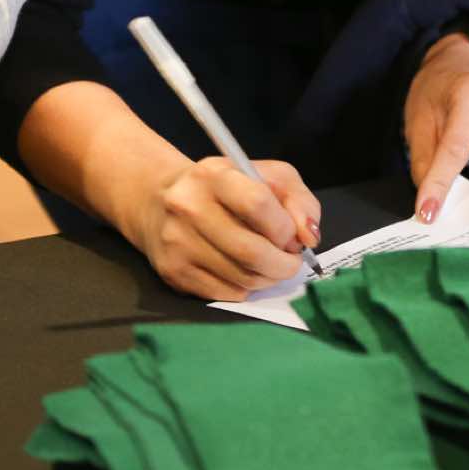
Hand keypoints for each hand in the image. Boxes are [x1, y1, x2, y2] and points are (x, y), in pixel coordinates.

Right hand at [130, 157, 321, 301]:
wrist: (160, 201)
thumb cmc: (225, 187)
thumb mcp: (267, 176)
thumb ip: (299, 200)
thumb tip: (308, 237)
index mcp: (215, 175)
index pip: (258, 204)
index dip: (285, 228)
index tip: (293, 236)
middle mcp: (189, 206)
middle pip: (252, 251)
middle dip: (284, 264)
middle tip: (292, 263)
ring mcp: (178, 242)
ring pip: (242, 278)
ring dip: (268, 279)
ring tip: (272, 267)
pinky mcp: (173, 271)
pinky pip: (225, 294)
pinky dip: (246, 288)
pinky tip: (246, 272)